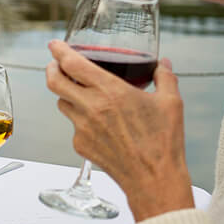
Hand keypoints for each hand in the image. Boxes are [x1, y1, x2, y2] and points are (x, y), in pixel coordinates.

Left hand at [45, 42, 192, 219]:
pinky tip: (99, 123)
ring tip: (81, 92)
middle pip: (54, 81)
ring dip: (67, 94)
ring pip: (62, 103)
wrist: (154, 179)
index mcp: (110, 92)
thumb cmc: (164, 141)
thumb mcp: (171, 103)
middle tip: (56, 64)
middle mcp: (91, 107)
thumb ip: (165, 77)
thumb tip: (164, 64)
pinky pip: (73, 125)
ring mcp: (82, 127)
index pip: (72, 63)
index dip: (59, 51)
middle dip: (52, 68)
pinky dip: (81, 119)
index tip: (54, 44)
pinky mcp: (80, 145)